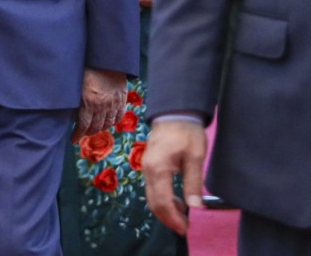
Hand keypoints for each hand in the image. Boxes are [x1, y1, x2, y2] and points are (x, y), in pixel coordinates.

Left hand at [72, 67, 126, 141]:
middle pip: (95, 127)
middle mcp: (102, 106)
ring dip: (100, 128)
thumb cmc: (86, 68)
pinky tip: (108, 122)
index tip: (73, 139)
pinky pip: (118, 116)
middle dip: (87, 132)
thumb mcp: (75, 84)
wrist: (106, 57)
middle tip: (82, 133)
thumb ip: (74, 99)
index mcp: (88, 102)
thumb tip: (69, 112)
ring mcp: (113, 103)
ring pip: (107, 123)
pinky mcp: (122, 98)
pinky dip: (113, 122)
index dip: (77, 135)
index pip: (82, 125)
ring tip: (94, 128)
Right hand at [143, 118, 206, 235]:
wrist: (175, 113)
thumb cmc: (187, 133)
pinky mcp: (150, 164)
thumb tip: (195, 207)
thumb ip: (193, 183)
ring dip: (165, 209)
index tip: (185, 229)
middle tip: (184, 228)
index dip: (173, 218)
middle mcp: (148, 170)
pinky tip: (177, 202)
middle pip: (153, 201)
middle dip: (167, 218)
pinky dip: (163, 199)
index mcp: (158, 169)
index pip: (162, 201)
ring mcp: (147, 167)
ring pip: (151, 195)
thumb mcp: (195, 157)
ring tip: (183, 218)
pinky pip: (153, 187)